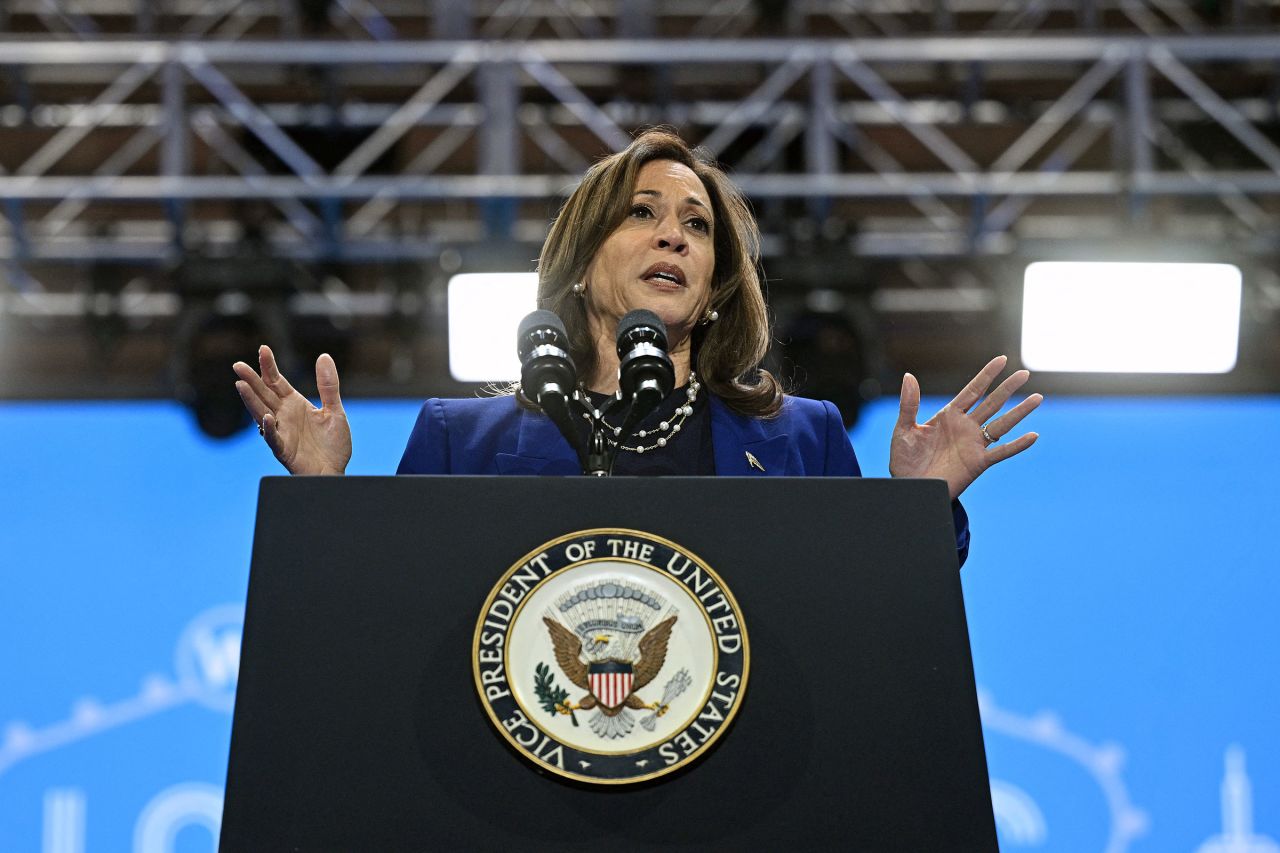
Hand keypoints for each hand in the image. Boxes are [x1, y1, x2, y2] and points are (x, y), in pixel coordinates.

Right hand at [233, 345, 351, 475]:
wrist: (334, 472)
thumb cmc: (332, 444)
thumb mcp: (335, 410)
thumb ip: (328, 385)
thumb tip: (324, 356)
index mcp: (294, 404)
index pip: (277, 382)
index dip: (269, 366)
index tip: (263, 349)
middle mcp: (284, 416)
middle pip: (264, 395)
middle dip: (252, 380)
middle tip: (238, 365)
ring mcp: (281, 432)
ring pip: (261, 414)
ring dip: (251, 401)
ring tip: (241, 385)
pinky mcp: (284, 450)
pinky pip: (273, 439)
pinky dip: (269, 429)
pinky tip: (267, 418)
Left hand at [890, 355, 1040, 499]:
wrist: (909, 489)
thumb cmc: (905, 461)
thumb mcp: (904, 430)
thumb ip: (909, 404)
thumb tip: (909, 376)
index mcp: (949, 416)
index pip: (972, 391)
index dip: (987, 375)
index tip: (1002, 359)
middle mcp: (965, 427)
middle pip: (992, 403)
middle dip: (1008, 388)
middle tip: (1025, 373)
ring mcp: (974, 445)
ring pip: (1002, 423)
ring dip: (1019, 411)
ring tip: (1038, 397)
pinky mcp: (978, 463)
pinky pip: (1001, 452)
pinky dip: (1017, 445)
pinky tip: (1033, 436)